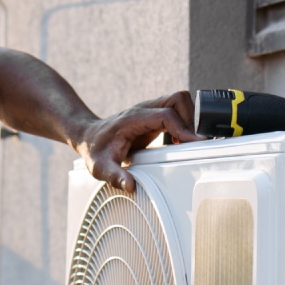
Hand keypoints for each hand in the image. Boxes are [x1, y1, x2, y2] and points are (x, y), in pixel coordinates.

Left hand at [77, 91, 200, 192]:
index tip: (194, 142)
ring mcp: (151, 111)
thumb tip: (130, 186)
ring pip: (180, 101)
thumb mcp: (100, 166)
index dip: (183, 127)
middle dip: (191, 118)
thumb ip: (115, 175)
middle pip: (178, 99)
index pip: (166, 115)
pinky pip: (177, 111)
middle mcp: (144, 110)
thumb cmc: (95, 150)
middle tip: (192, 142)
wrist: (89, 137)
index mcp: (133, 118)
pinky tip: (180, 141)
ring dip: (190, 119)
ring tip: (188, 142)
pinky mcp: (155, 116)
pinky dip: (185, 122)